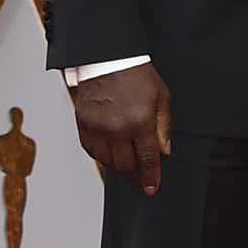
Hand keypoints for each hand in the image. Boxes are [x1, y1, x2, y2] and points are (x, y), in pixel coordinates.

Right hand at [69, 62, 172, 194]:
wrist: (107, 58)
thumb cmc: (136, 74)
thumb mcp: (161, 97)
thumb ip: (164, 126)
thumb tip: (165, 151)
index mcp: (139, 122)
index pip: (147, 159)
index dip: (150, 177)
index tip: (151, 188)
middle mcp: (116, 129)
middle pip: (125, 165)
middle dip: (135, 173)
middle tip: (140, 172)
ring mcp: (97, 127)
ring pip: (107, 161)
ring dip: (118, 163)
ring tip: (126, 157)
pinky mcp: (83, 124)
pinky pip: (91, 150)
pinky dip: (101, 154)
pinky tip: (110, 149)